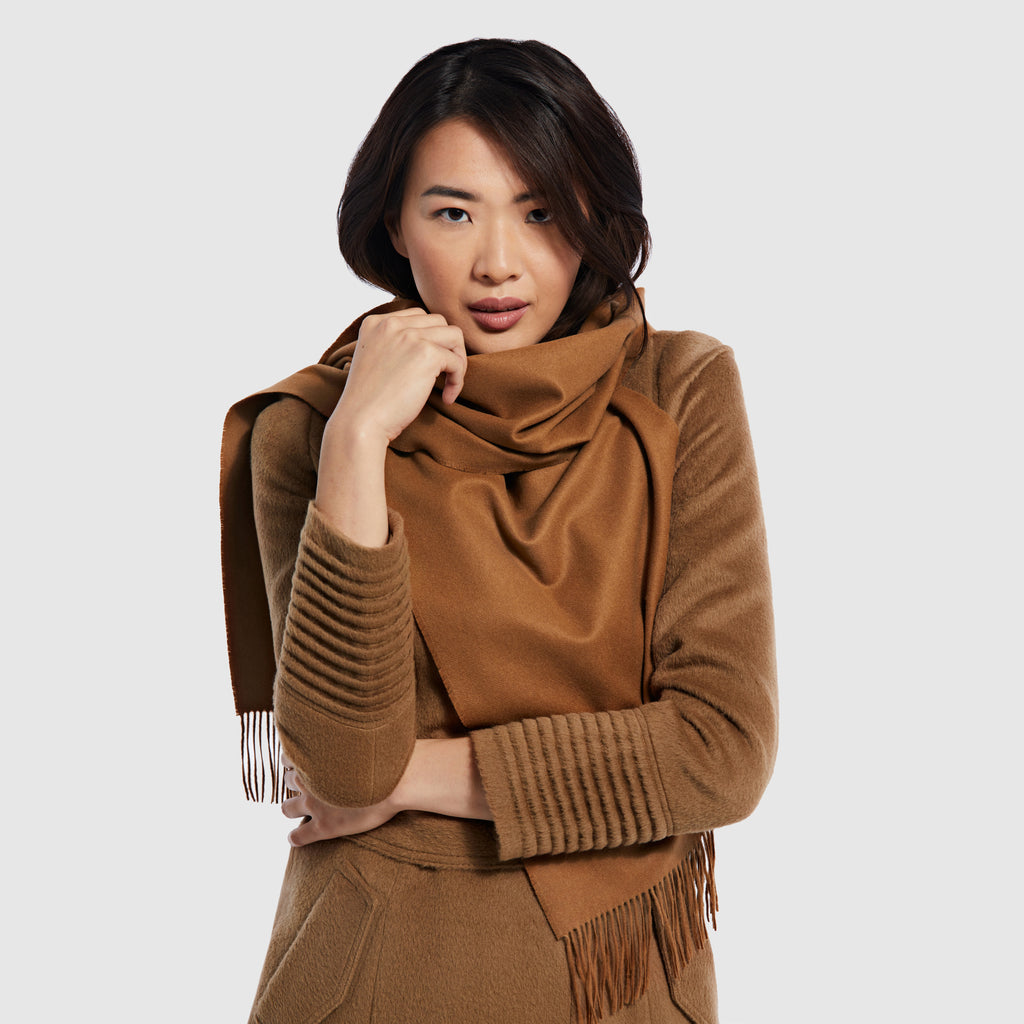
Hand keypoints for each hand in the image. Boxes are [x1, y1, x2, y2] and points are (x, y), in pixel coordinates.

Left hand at [279, 739, 492, 847]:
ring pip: (286, 807)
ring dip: (290, 807)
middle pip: (288, 779)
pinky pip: (299, 837)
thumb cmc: (387, 753)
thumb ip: (359, 728)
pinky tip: (294, 839)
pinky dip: (295, 838)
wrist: (398, 780)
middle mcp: (310, 778)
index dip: (296, 757)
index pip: (291, 754)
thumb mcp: (371, 733)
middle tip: (304, 781)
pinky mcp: (323, 827)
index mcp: (318, 755)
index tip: (302, 756)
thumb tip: (372, 707)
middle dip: (294, 779)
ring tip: (295, 808)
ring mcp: (314, 804)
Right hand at [330, 307, 467, 445]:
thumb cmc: (369, 402)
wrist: (360, 422)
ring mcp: (410, 336)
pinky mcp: (427, 354)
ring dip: (458, 359)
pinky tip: (446, 399)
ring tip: (450, 384)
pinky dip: (457, 381)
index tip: (427, 366)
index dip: (430, 340)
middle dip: (447, 347)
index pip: (418, 317)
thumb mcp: (376, 361)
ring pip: (454, 335)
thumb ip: (395, 345)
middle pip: (438, 321)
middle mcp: (391, 323)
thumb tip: (433, 345)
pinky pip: (457, 361)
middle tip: (443, 375)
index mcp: (375, 322)